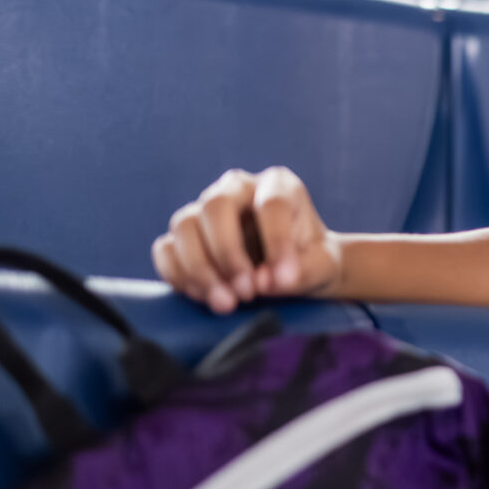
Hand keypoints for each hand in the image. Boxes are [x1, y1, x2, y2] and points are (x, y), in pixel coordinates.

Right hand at [152, 167, 342, 312]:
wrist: (293, 273)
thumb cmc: (310, 261)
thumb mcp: (322, 266)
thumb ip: (301, 271)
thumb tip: (263, 281)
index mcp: (278, 185)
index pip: (271, 205)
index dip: (277, 243)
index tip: (285, 280)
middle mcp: (237, 189)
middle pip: (215, 206)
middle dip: (228, 254)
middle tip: (247, 293)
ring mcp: (205, 209)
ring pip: (183, 226)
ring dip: (200, 269)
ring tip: (226, 303)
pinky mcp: (184, 236)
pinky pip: (165, 249)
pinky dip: (179, 276)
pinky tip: (205, 297)